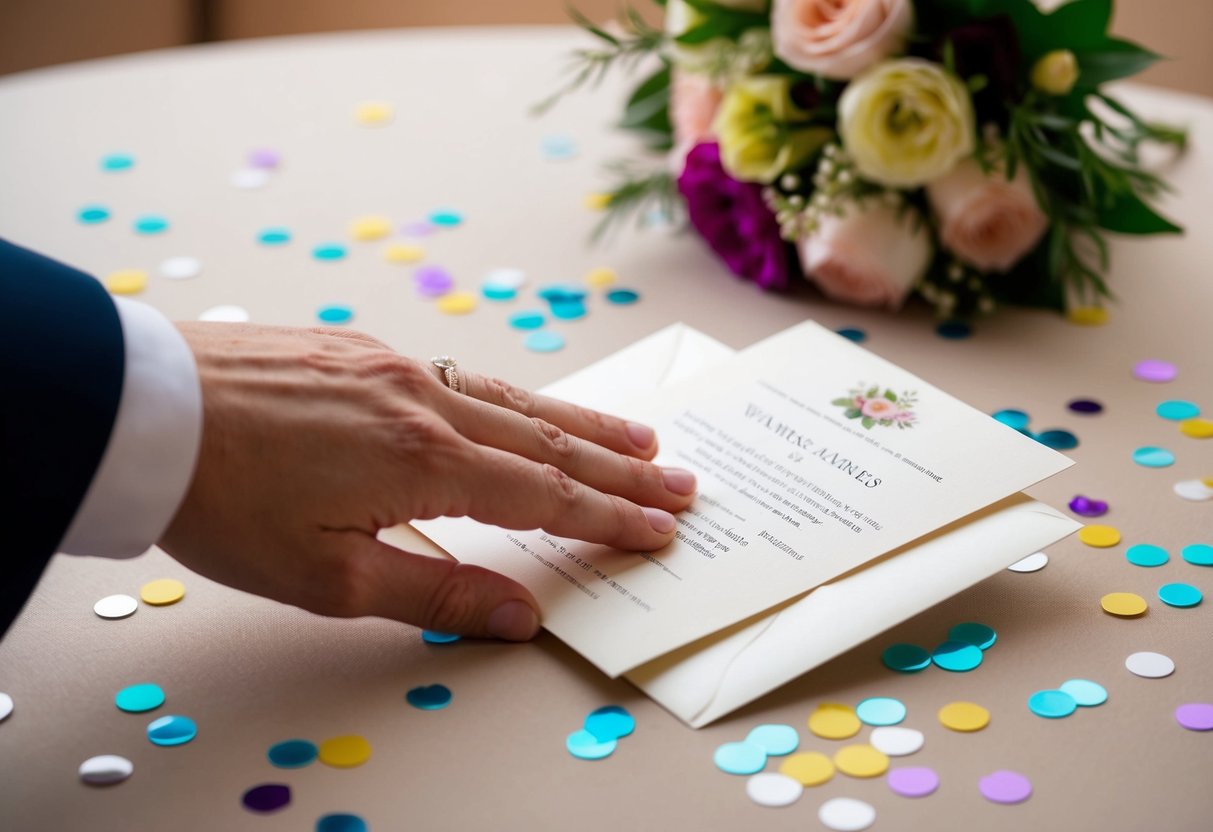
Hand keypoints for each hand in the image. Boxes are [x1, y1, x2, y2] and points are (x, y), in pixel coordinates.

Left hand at [160, 324, 696, 640]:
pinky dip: (519, 396)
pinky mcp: (368, 350)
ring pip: (515, 398)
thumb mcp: (326, 575)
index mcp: (425, 462)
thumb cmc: (226, 502)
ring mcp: (398, 367)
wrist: (145, 408)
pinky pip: (468, 375)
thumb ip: (433, 592)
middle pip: (547, 439)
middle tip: (681, 478)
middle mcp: (427, 403)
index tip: (660, 527)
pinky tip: (532, 406)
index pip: (543, 495)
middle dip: (620, 466)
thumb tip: (520, 617)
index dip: (607, 516)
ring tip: (639, 437)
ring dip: (583, 423)